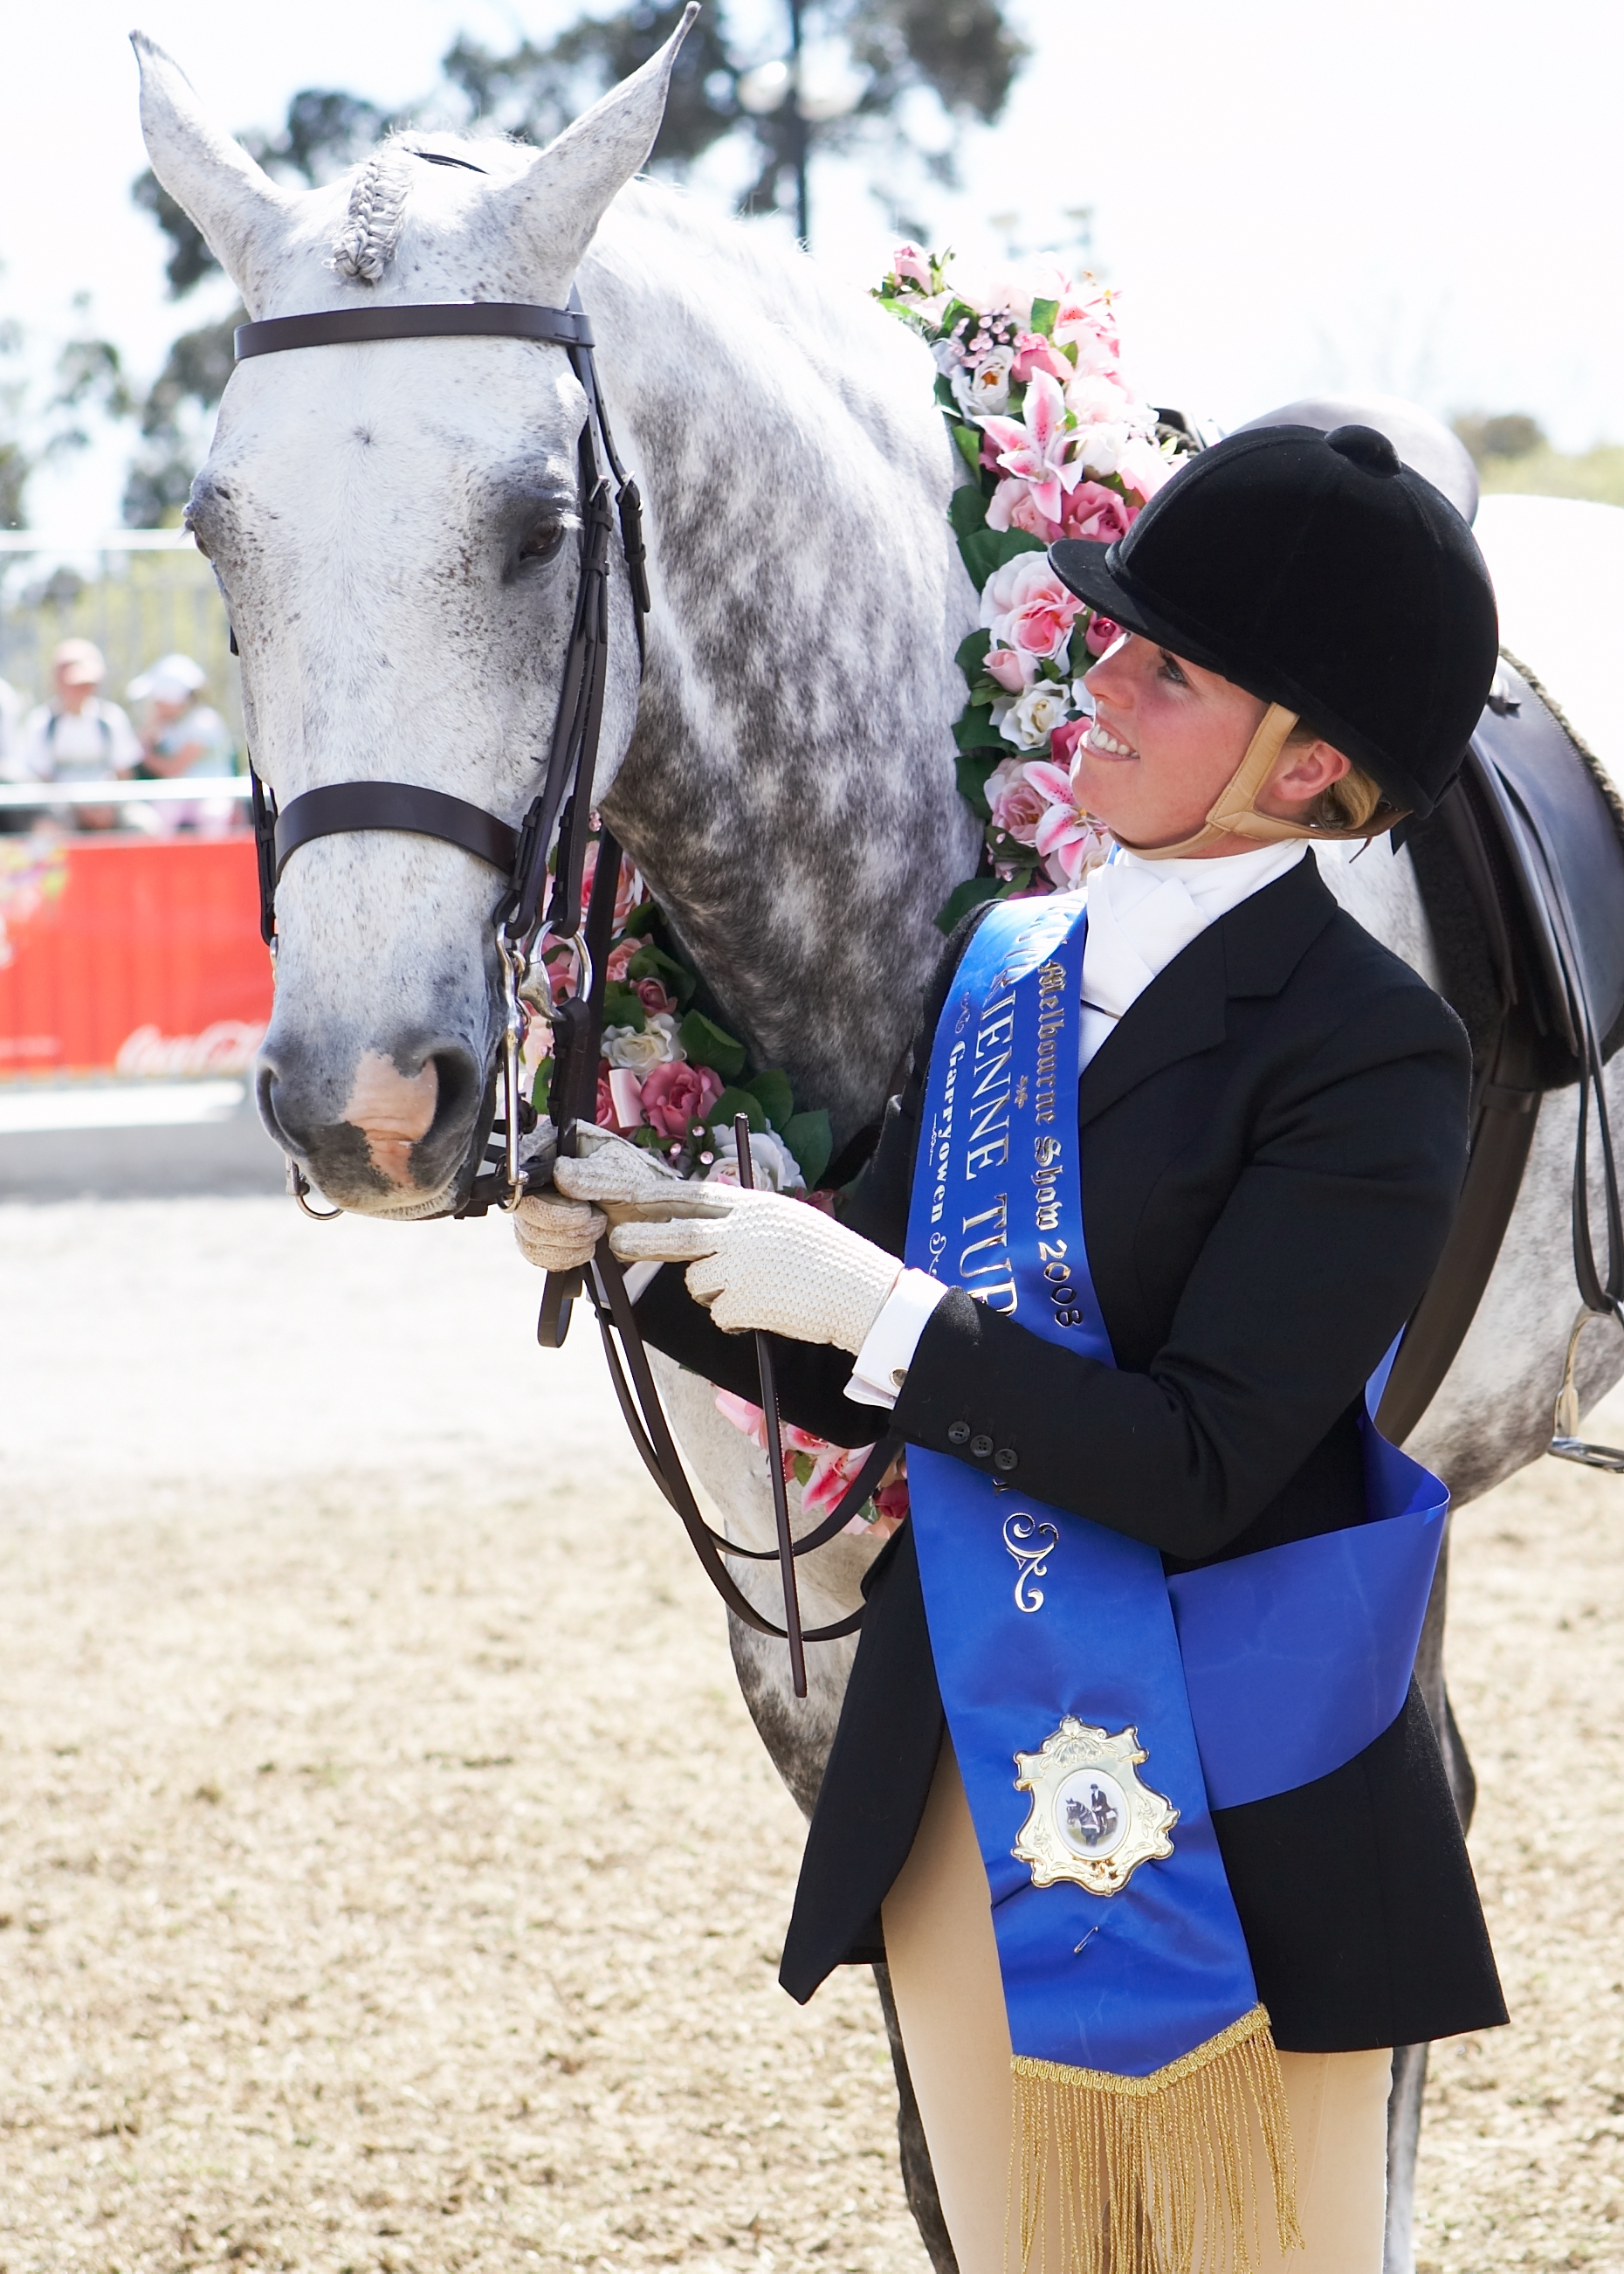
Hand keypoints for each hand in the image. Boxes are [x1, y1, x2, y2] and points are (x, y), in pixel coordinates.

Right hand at [515, 1125, 719, 1273]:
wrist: (649, 1208)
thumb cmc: (635, 1178)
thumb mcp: (620, 1172)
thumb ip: (591, 1174)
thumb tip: (560, 1171)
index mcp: (552, 1146)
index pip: (522, 1172)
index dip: (544, 1197)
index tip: (578, 1209)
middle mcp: (538, 1174)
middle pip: (523, 1208)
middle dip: (562, 1222)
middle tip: (592, 1217)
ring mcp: (537, 1204)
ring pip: (529, 1235)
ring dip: (568, 1241)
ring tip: (596, 1227)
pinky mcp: (542, 1232)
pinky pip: (536, 1253)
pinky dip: (564, 1256)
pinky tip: (585, 1245)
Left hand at [609, 1190, 901, 1350]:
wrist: (861, 1293)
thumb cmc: (830, 1257)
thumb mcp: (787, 1220)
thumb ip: (747, 1220)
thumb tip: (708, 1226)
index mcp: (751, 1206)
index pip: (690, 1196)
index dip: (652, 1198)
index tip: (621, 1200)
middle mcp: (740, 1232)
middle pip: (675, 1234)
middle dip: (641, 1239)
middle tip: (615, 1241)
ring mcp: (739, 1267)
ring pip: (697, 1281)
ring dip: (715, 1290)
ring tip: (757, 1289)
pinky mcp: (742, 1303)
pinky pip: (719, 1314)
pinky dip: (735, 1318)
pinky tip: (767, 1311)